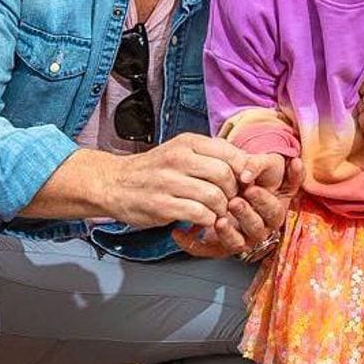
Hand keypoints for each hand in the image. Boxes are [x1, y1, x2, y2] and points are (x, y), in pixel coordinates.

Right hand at [100, 134, 244, 228]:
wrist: (114, 183)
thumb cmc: (154, 170)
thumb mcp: (181, 151)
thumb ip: (212, 155)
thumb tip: (248, 165)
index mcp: (187, 142)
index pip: (230, 152)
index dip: (243, 170)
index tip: (243, 182)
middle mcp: (178, 158)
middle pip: (225, 175)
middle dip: (234, 192)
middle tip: (230, 200)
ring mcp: (168, 182)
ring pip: (214, 196)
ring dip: (221, 209)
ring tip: (216, 212)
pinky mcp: (162, 206)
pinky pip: (199, 214)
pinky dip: (208, 221)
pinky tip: (203, 220)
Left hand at [174, 154, 304, 258]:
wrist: (230, 187)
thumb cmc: (254, 180)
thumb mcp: (270, 170)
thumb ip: (285, 168)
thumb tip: (296, 163)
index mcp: (272, 214)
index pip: (272, 212)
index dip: (262, 201)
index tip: (251, 188)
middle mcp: (258, 230)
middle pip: (255, 228)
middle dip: (245, 215)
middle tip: (234, 202)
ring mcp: (239, 240)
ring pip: (235, 242)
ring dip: (227, 232)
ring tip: (219, 220)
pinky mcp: (218, 247)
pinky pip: (206, 250)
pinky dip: (191, 244)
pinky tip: (178, 235)